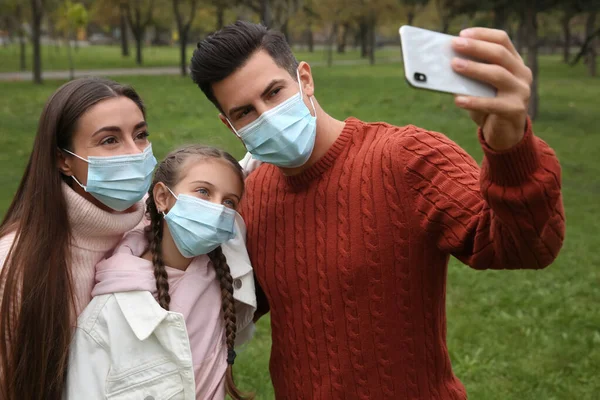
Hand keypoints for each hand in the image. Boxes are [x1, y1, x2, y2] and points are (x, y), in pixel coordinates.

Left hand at [451, 28, 531, 150]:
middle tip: (454, 45)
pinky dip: (474, 101)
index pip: (502, 40)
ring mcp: (521, 92)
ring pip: (498, 75)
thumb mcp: (480, 88)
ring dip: (474, 69)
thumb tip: (447, 64)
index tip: (461, 34)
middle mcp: (522, 74)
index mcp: (514, 63)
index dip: (482, 35)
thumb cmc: (488, 107)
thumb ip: (470, 76)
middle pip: (500, 54)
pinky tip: (458, 100)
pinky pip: (493, 104)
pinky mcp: (515, 110)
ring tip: (454, 65)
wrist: (505, 135)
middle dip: (475, 47)